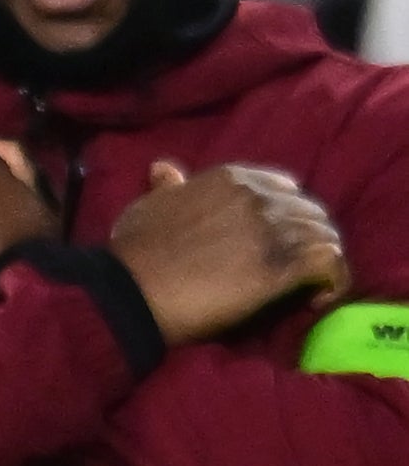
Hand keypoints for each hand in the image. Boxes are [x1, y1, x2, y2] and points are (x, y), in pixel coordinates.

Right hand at [109, 160, 350, 345]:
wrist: (133, 290)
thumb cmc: (135, 251)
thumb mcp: (148, 207)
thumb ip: (167, 187)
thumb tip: (164, 168)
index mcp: (230, 178)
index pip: (285, 187)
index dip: (284, 213)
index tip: (273, 238)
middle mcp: (259, 198)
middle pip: (311, 212)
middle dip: (307, 237)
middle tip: (293, 266)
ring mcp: (274, 231)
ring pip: (325, 236)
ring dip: (321, 260)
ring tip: (308, 285)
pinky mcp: (282, 268)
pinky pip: (330, 263)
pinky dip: (332, 279)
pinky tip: (318, 296)